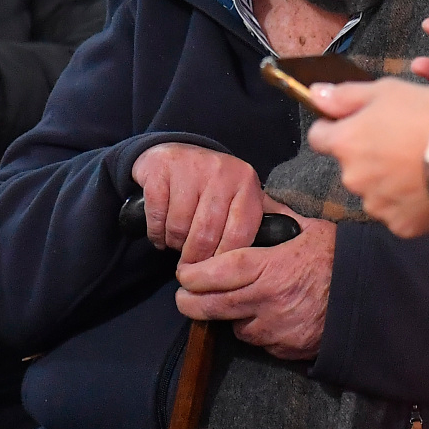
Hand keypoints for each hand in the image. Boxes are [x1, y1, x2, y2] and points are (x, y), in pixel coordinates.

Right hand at [131, 143, 264, 263]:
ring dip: (174, 244)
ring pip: (179, 228)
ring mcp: (190, 168)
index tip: (215, 274)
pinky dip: (156, 232)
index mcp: (246, 183)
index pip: (239, 235)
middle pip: (206, 235)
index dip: (224, 260)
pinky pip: (158, 217)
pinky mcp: (161, 169)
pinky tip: (161, 232)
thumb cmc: (211, 186)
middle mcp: (221, 171)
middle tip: (190, 269)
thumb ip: (253, 224)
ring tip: (177, 242)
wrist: (175, 154)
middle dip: (195, 259)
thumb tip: (271, 263)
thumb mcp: (239, 197)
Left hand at [175, 199, 333, 358]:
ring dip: (230, 317)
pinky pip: (261, 343)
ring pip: (236, 327)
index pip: (219, 271)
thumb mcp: (308, 228)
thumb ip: (276, 216)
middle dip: (191, 303)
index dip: (194, 275)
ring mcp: (277, 329)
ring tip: (236, 303)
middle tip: (184, 297)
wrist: (372, 298)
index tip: (183, 274)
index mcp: (271, 267)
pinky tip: (267, 317)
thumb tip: (253, 198)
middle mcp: (269, 300)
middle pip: (214, 306)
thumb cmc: (338, 258)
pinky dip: (257, 332)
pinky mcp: (287, 349)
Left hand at [306, 80, 428, 237]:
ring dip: (385, 181)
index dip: (336, 127)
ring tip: (417, 167)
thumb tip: (313, 95)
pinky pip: (396, 212)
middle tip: (399, 144)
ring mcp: (376, 206)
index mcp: (345, 143)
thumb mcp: (387, 90)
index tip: (358, 123)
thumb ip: (345, 96)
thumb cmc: (427, 114)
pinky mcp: (401, 226)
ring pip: (372, 191)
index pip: (318, 137)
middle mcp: (352, 178)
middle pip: (349, 166)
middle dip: (367, 156)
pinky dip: (406, 203)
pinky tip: (426, 188)